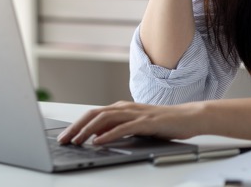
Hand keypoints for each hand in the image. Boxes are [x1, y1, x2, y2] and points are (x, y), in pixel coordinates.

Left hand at [56, 101, 203, 145]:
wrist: (188, 117)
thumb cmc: (162, 123)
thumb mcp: (135, 125)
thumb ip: (116, 128)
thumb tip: (95, 136)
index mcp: (121, 108)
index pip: (92, 114)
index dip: (76, 124)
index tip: (64, 136)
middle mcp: (125, 108)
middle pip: (93, 114)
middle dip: (76, 127)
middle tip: (63, 140)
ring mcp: (135, 113)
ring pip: (104, 119)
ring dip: (87, 130)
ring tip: (76, 141)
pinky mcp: (145, 122)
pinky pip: (122, 128)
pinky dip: (108, 135)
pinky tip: (98, 142)